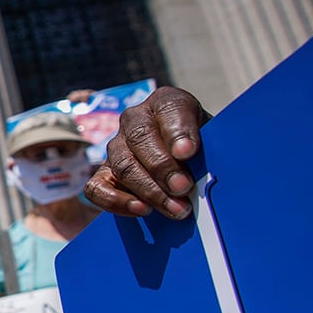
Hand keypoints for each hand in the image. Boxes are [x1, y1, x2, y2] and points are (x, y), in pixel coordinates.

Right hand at [86, 86, 209, 219]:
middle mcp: (135, 118)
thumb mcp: (215, 140)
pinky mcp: (104, 173)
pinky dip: (115, 201)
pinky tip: (142, 210)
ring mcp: (116, 146)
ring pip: (123, 165)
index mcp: (166, 102)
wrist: (188, 164)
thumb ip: (212, 148)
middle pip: (140, 138)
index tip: (188, 152)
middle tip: (183, 188)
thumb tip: (207, 170)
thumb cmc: (204, 149)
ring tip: (175, 209)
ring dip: (149, 190)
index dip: (178, 131)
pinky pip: (97, 187)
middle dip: (162, 167)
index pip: (169, 109)